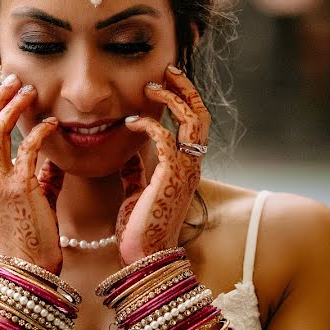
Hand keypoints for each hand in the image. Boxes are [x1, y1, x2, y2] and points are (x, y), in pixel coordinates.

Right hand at [0, 75, 64, 272]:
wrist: (31, 271)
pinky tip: (53, 123)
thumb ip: (39, 181)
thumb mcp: (31, 206)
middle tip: (15, 81)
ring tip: (29, 91)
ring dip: (13, 107)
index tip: (8, 94)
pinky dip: (40, 132)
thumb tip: (51, 163)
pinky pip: (27, 149)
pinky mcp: (19, 189)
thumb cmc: (34, 243)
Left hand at [114, 65, 209, 264]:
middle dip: (185, 89)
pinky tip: (130, 120)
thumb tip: (129, 154)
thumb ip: (137, 171)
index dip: (184, 99)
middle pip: (201, 116)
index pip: (194, 124)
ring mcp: (185, 171)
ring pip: (192, 121)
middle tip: (166, 71)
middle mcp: (192, 166)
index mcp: (185, 168)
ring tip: (150, 88)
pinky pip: (166, 137)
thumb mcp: (136, 192)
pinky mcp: (170, 177)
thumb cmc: (138, 230)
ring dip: (172, 99)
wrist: (142, 258)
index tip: (167, 80)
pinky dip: (150, 123)